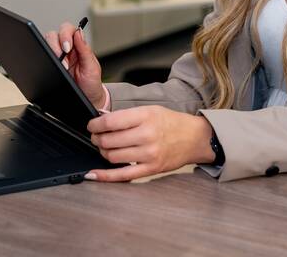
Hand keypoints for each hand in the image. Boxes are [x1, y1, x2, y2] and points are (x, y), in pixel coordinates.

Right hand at [44, 22, 105, 109]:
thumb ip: (85, 50)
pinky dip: (41, 59)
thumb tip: (78, 32)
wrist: (87, 100)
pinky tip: (47, 68)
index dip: (65, 35)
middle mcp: (65, 49)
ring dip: (49, 53)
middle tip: (62, 60)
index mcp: (78, 46)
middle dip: (55, 46)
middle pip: (53, 35)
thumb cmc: (91, 84)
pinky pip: (40, 56)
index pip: (68, 30)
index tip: (67, 47)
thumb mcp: (92, 67)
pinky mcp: (48, 65)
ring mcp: (56, 57)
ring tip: (58, 67)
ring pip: (44, 44)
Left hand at [85, 106, 215, 181]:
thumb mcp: (150, 110)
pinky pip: (123, 174)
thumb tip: (101, 121)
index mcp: (145, 116)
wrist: (194, 138)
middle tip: (96, 137)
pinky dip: (105, 176)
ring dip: (103, 152)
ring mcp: (149, 153)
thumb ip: (127, 115)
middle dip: (97, 139)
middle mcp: (147, 135)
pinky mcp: (151, 169)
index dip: (95, 125)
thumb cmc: (171, 122)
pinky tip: (94, 174)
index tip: (92, 126)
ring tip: (105, 147)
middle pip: (109, 140)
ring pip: (112, 156)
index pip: (111, 122)